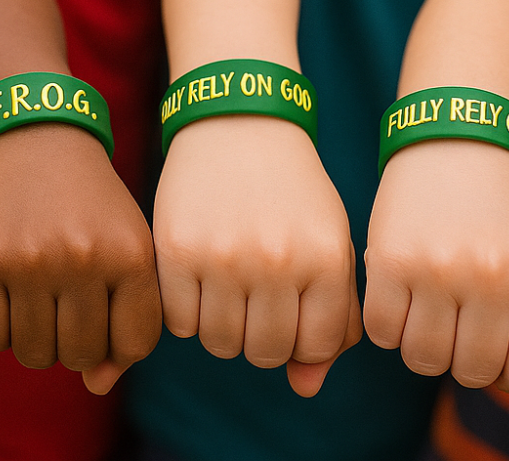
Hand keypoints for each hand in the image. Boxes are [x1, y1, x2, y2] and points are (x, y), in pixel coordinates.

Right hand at [0, 124, 160, 394]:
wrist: (36, 138)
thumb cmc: (89, 200)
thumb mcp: (126, 241)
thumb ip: (128, 313)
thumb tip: (98, 385)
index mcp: (130, 253)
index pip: (134, 344)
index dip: (119, 342)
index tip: (105, 316)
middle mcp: (83, 259)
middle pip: (81, 354)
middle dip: (76, 342)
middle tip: (67, 307)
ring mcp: (31, 261)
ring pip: (35, 352)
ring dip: (37, 338)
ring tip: (38, 300)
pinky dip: (0, 329)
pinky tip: (8, 296)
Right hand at [154, 116, 361, 397]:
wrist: (239, 120)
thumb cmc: (291, 188)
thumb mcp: (327, 241)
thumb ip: (331, 317)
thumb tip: (305, 388)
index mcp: (324, 259)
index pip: (314, 346)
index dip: (300, 334)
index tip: (290, 303)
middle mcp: (277, 262)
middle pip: (265, 352)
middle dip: (259, 333)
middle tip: (253, 294)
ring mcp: (224, 257)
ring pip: (220, 343)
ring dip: (221, 324)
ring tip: (226, 283)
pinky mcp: (177, 249)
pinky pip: (179, 322)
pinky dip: (186, 310)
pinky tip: (197, 274)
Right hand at [363, 139, 508, 413]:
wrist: (457, 143)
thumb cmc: (507, 214)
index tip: (497, 341)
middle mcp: (490, 276)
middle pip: (473, 371)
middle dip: (466, 358)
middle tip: (460, 322)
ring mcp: (436, 267)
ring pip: (424, 358)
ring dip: (425, 346)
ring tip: (430, 312)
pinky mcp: (388, 257)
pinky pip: (382, 330)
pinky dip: (389, 326)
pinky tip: (401, 297)